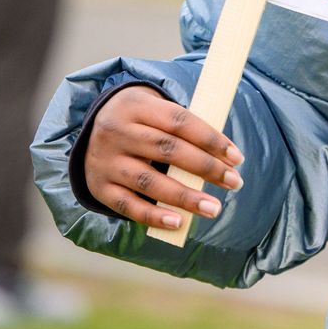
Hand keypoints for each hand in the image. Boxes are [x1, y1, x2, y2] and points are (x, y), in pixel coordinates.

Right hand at [83, 85, 243, 230]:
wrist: (90, 130)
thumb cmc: (141, 121)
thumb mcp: (156, 109)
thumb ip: (183, 127)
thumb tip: (222, 155)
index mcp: (137, 106)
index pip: (181, 122)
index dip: (212, 140)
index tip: (237, 158)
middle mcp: (118, 132)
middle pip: (169, 151)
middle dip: (206, 168)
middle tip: (235, 182)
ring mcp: (106, 161)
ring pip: (150, 181)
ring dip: (186, 197)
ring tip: (213, 208)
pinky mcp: (99, 187)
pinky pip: (128, 206)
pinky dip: (154, 216)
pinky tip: (179, 222)